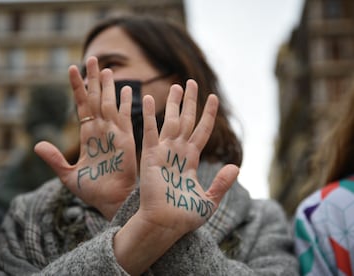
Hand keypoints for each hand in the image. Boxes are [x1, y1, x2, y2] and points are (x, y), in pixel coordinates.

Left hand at [35, 57, 136, 219]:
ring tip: (106, 68)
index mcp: (87, 135)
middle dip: (94, 79)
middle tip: (92, 58)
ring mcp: (114, 133)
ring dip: (108, 86)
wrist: (111, 201)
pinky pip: (126, 117)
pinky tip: (126, 89)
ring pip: (109, 103)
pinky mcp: (126, 139)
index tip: (72, 68)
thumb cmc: (92, 190)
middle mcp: (100, 130)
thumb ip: (54, 159)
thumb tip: (37, 145)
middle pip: (95, 98)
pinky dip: (125, 103)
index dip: (77, 87)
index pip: (81, 105)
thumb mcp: (67, 175)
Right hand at [113, 80, 238, 274]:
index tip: (213, 97)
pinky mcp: (151, 157)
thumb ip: (222, 183)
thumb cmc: (185, 216)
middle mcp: (178, 152)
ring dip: (174, 104)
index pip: (202, 131)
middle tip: (191, 82)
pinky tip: (146, 98)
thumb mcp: (209, 200)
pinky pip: (149, 132)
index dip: (208, 115)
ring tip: (177, 85)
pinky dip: (148, 116)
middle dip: (189, 102)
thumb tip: (235, 167)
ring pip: (170, 121)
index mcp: (192, 160)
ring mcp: (164, 153)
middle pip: (186, 120)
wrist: (165, 225)